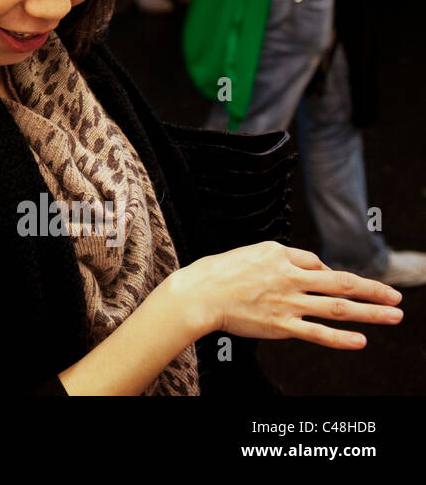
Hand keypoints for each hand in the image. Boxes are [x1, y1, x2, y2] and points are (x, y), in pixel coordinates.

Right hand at [173, 241, 402, 348]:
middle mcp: (289, 277)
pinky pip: (317, 333)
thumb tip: (305, 266)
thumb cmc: (217, 273)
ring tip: (394, 315)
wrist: (197, 294)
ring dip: (370, 312)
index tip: (330, 282)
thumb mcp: (249, 252)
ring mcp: (288, 302)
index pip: (315, 263)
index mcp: (279, 254)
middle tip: (396, 296)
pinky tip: (361, 341)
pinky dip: (341, 338)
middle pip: (341, 282)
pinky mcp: (281, 325)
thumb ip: (278, 257)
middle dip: (372, 289)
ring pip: (338, 307)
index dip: (325, 272)